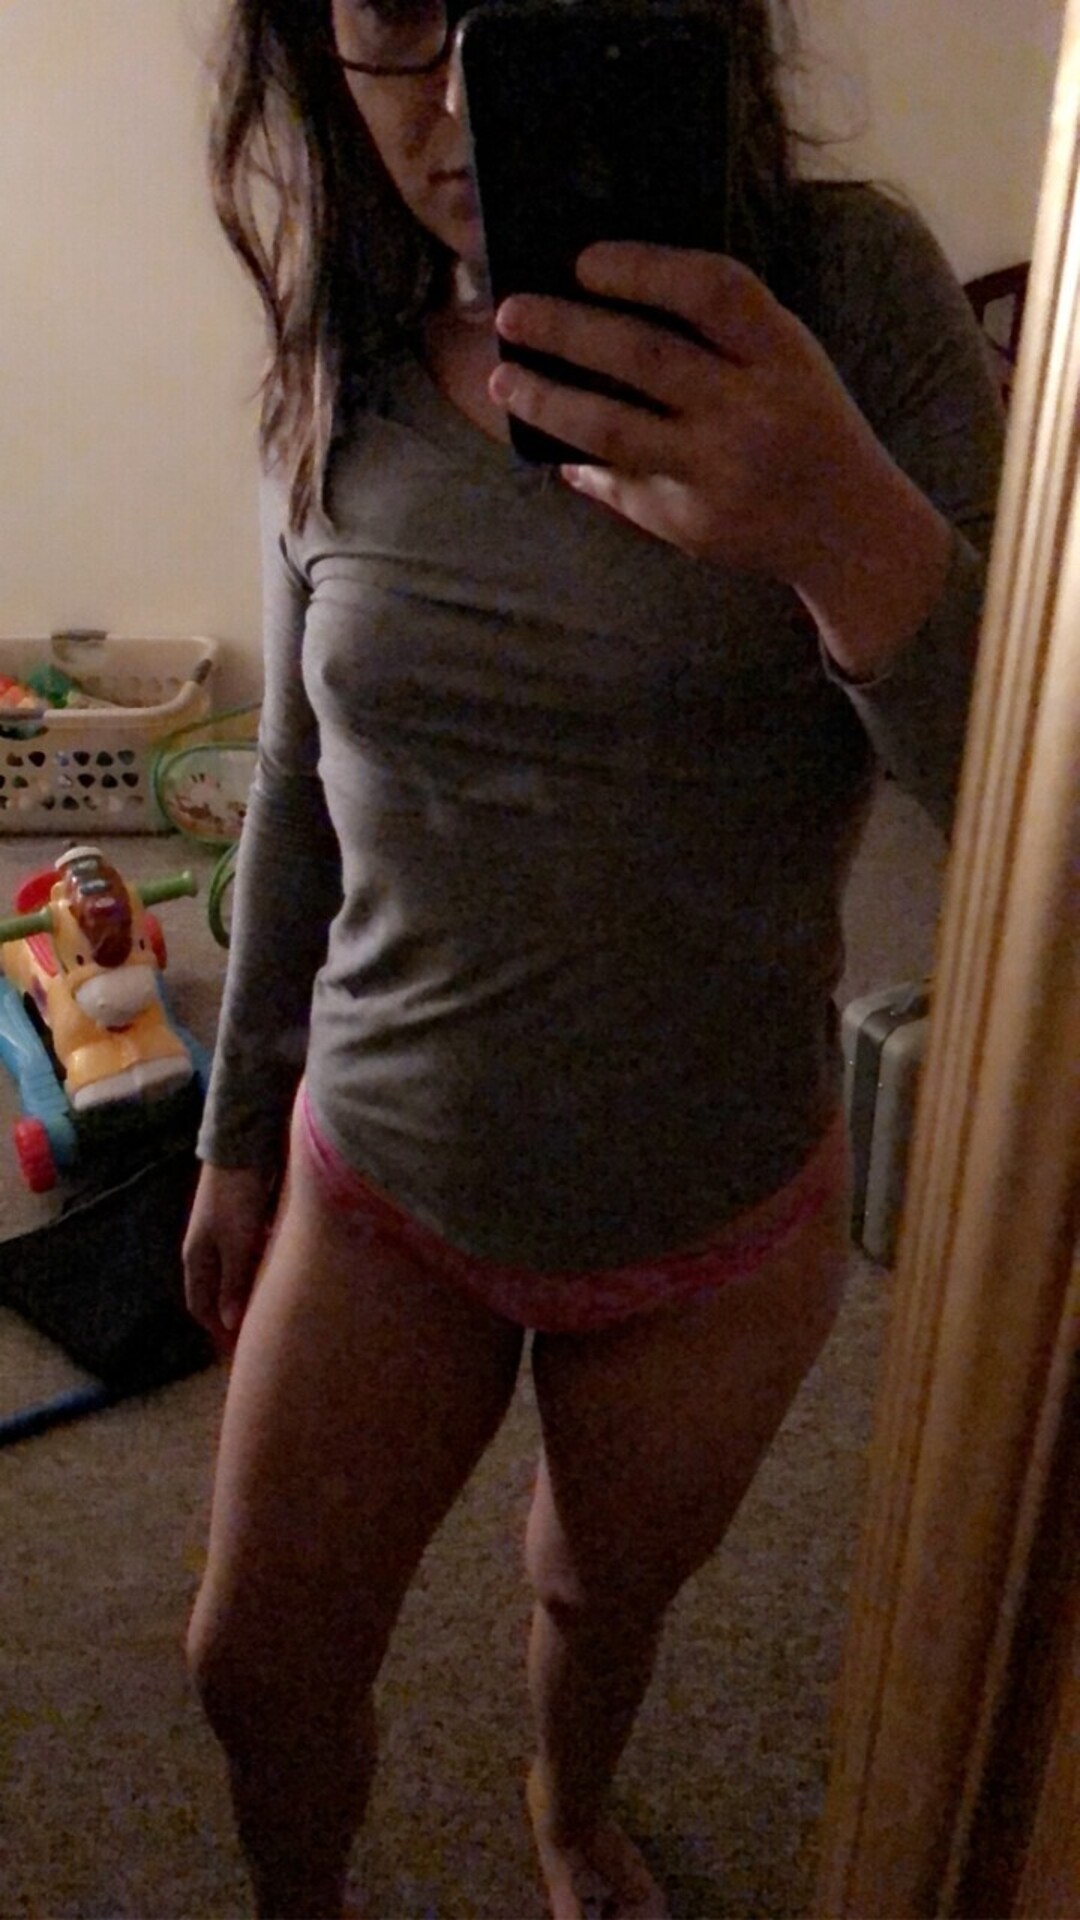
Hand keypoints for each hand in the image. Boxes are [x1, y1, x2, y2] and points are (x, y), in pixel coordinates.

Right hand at [183, 1162, 276, 1358]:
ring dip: (249, 1287)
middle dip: (234, 1312)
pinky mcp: (242, 1215)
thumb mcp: (238, 1242)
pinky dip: (261, 1264)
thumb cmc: (238, 1197)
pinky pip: (250, 1250)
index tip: (236, 1350)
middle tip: (258, 1332)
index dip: (216, 1329)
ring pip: (236, 1269)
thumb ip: (234, 1282)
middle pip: (218, 1289)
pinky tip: (283, 1268)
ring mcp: (224, 1229)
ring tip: (274, 1306)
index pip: (200, 1305)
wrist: (243, 1143)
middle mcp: (206, 1246)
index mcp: (197, 1257)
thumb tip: (229, 1322)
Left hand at [491, 244, 951, 675]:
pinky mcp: (691, 521)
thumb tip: (612, 297)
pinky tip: (551, 447)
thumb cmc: (810, 427)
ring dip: (547, 399)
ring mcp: (718, 470)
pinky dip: (581, 462)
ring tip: (505, 380)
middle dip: (564, 328)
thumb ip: (723, 331)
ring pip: (611, 426)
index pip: (708, 289)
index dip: (641, 267)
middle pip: (642, 354)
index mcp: (782, 354)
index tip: (583, 261)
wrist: (852, 532)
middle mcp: (750, 409)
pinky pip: (620, 483)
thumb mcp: (790, 363)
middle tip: (512, 313)